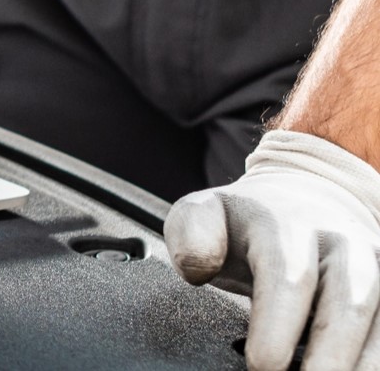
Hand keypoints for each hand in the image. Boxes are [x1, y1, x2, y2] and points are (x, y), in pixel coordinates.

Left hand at [166, 130, 379, 370]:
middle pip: (348, 303)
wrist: (305, 198)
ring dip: (364, 363)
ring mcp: (374, 268)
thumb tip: (198, 269)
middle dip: (331, 356)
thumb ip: (191, 234)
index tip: (262, 366)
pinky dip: (376, 357)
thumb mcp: (205, 212)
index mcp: (286, 226)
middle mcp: (341, 246)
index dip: (277, 325)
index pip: (287, 276)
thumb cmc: (247, 223)